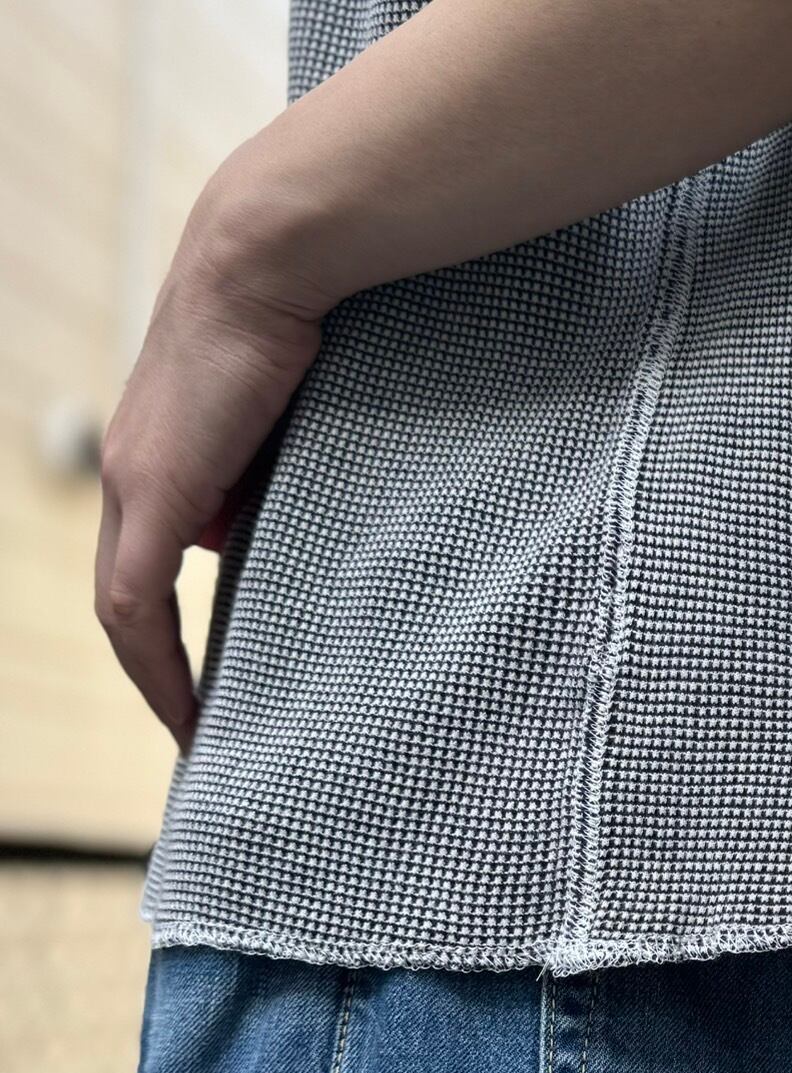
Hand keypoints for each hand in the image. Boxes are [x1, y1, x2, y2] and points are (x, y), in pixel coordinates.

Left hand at [94, 172, 324, 755]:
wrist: (269, 259)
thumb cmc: (297, 325)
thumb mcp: (291, 423)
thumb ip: (278, 478)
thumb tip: (294, 526)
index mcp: (159, 458)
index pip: (144, 567)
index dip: (165, 637)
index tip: (206, 691)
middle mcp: (130, 473)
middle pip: (126, 596)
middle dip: (159, 668)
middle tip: (207, 723)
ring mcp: (134, 480)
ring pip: (125, 604)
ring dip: (158, 672)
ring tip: (203, 725)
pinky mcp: (153, 487)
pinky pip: (134, 601)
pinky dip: (156, 660)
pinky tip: (188, 708)